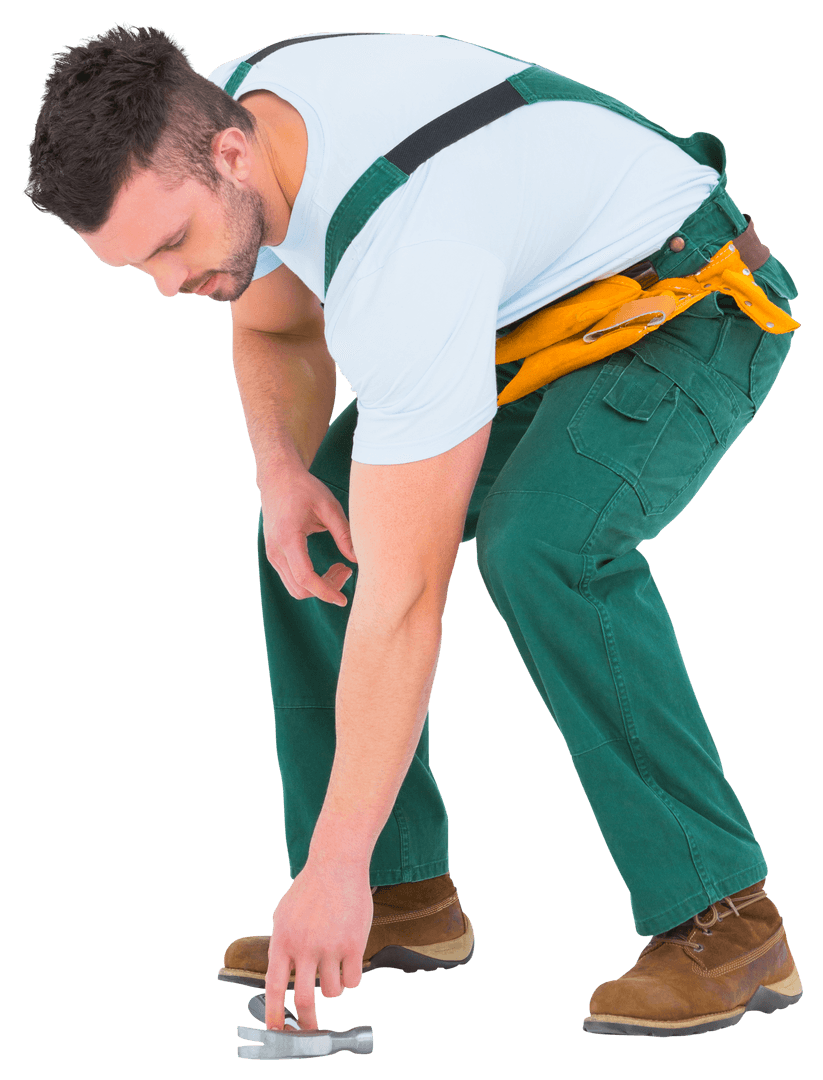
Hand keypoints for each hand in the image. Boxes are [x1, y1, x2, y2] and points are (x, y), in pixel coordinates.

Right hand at [260, 468, 356, 605]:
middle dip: (326, 588)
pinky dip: (311, 581)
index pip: (305, 577)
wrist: (277, 477)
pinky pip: (291, 579)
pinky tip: (327, 568)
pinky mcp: (274, 555)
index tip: (343, 599)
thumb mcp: (328, 507)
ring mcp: (271, 554)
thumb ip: (344, 534)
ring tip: (340, 568)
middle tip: (346, 571)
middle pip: (300, 588)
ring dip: (319, 586)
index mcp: (288, 537)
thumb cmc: (303, 488)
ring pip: (295, 588)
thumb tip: (357, 559)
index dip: (325, 592)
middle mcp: (275, 550)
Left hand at [265, 861, 372, 1031]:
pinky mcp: (354, 944)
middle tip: (311, 1027)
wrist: (337, 865)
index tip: (277, 1030)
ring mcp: (330, 946)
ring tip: (334, 967)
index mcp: (283, 940)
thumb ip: (282, 944)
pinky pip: (353, 980)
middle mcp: (304, 946)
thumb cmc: (310, 889)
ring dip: (334, 988)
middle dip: (307, 1021)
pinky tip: (350, 960)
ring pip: (333, 991)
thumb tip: (280, 977)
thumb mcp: (284, 914)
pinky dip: (351, 977)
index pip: (274, 986)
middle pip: (305, 999)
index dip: (274, 1013)